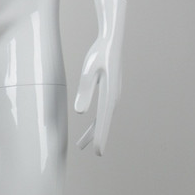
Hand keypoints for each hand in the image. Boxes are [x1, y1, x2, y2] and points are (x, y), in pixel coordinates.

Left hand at [73, 0, 125, 155]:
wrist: (111, 40)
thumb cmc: (99, 54)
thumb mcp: (88, 71)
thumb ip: (85, 91)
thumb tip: (81, 112)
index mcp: (110, 94)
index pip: (103, 121)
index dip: (100, 138)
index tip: (98, 153)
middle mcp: (114, 97)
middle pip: (104, 122)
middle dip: (97, 138)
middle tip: (92, 154)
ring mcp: (113, 94)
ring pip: (102, 118)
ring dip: (94, 131)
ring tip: (82, 144)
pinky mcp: (110, 90)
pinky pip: (102, 110)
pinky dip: (96, 120)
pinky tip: (89, 125)